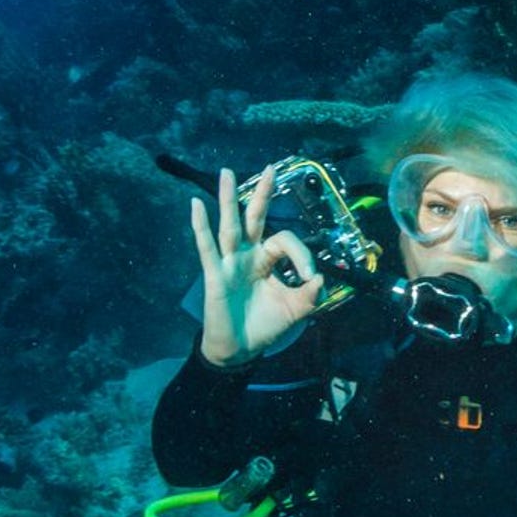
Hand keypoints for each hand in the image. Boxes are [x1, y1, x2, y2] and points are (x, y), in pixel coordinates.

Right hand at [188, 166, 326, 367]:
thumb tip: (320, 278)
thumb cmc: (266, 325)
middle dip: (263, 194)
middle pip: (255, 218)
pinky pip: (206, 248)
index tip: (310, 276)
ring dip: (228, 198)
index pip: (286, 241)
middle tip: (270, 167)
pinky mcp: (215, 274)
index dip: (301, 254)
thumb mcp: (295, 309)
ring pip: (230, 225)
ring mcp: (230, 263)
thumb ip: (310, 294)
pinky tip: (196, 205)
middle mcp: (248, 256)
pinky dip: (200, 226)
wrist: (241, 349)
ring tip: (226, 172)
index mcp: (267, 260)